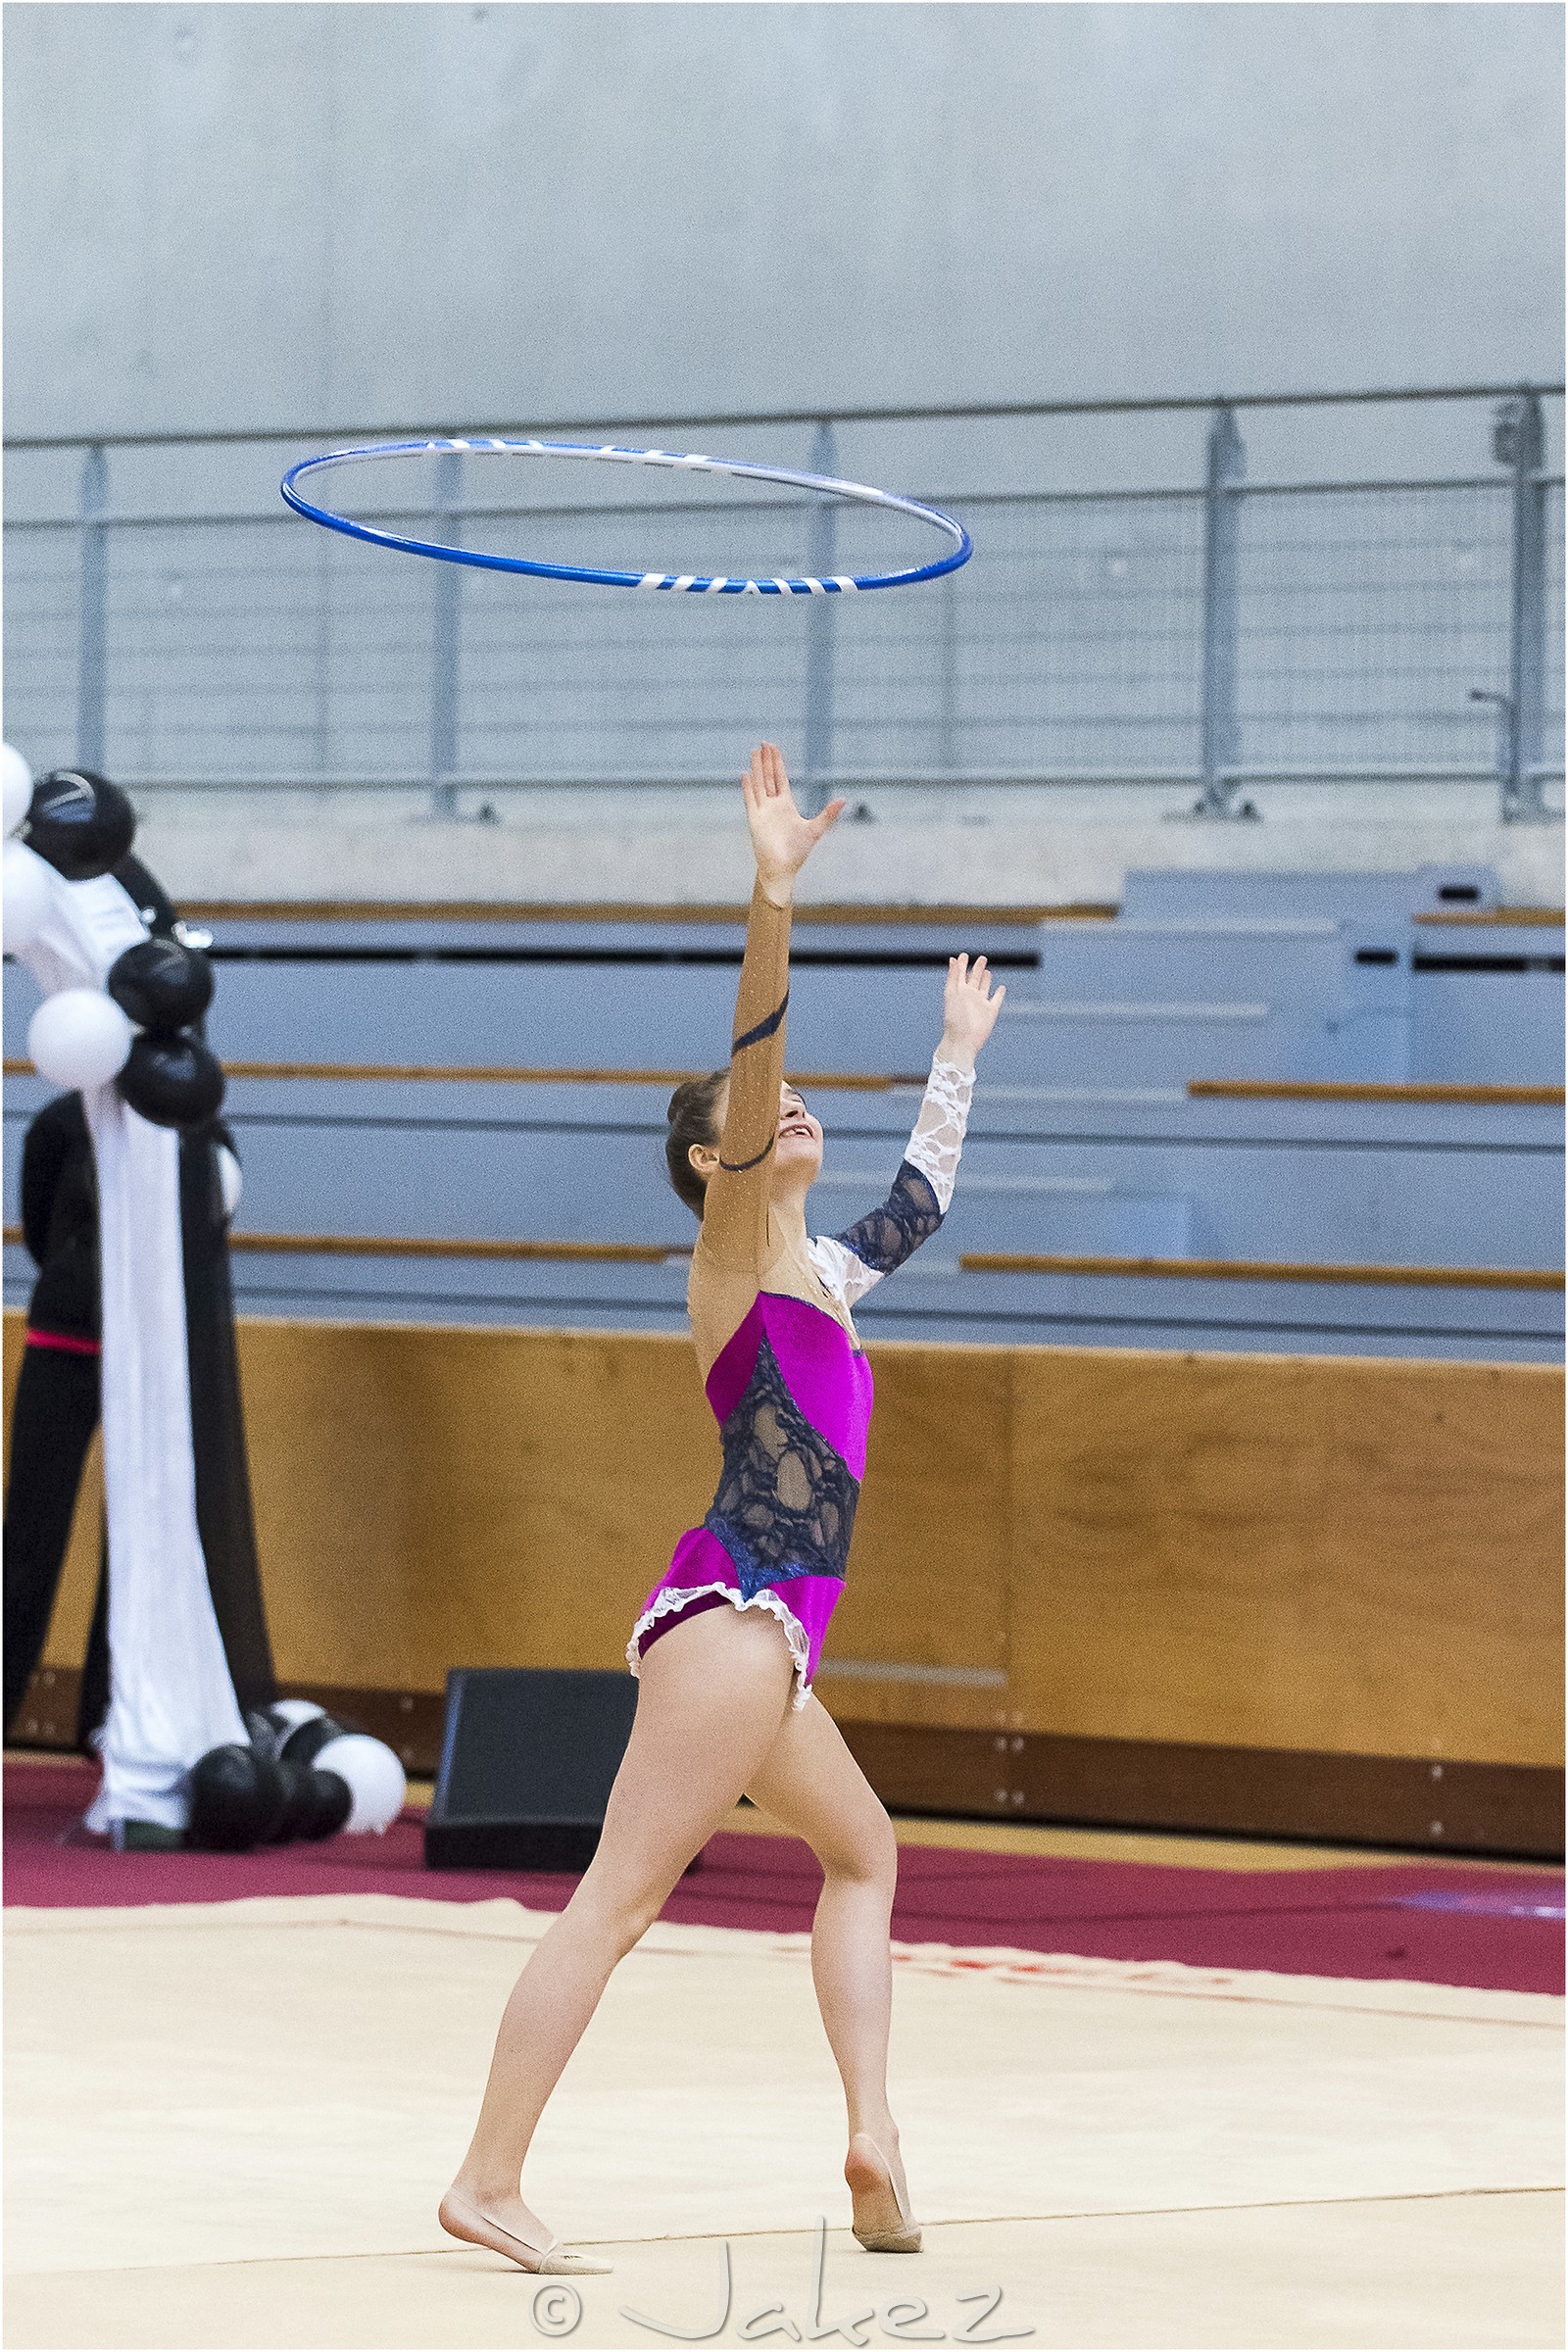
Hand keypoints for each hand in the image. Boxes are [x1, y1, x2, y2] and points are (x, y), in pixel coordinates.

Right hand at [742, 743, 844, 904]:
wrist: (782, 868)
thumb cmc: (797, 852)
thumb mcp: (815, 829)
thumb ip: (828, 814)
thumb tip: (843, 799)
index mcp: (786, 805)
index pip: (780, 779)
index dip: (777, 763)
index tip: (773, 748)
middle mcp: (773, 806)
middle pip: (768, 777)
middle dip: (766, 760)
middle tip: (764, 742)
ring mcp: (762, 812)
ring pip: (758, 784)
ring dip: (756, 768)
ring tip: (754, 751)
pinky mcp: (755, 820)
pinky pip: (750, 800)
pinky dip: (748, 787)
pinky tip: (745, 774)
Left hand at [938, 953, 1004, 1070]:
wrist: (961, 1041)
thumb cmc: (954, 1019)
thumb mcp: (952, 993)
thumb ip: (954, 976)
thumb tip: (953, 959)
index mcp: (959, 992)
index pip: (960, 974)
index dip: (962, 964)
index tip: (963, 955)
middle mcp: (970, 996)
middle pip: (974, 979)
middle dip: (977, 968)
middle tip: (982, 958)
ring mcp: (980, 1004)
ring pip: (984, 988)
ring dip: (986, 980)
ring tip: (987, 971)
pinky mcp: (990, 1012)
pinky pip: (996, 1000)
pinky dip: (999, 994)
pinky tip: (1001, 987)